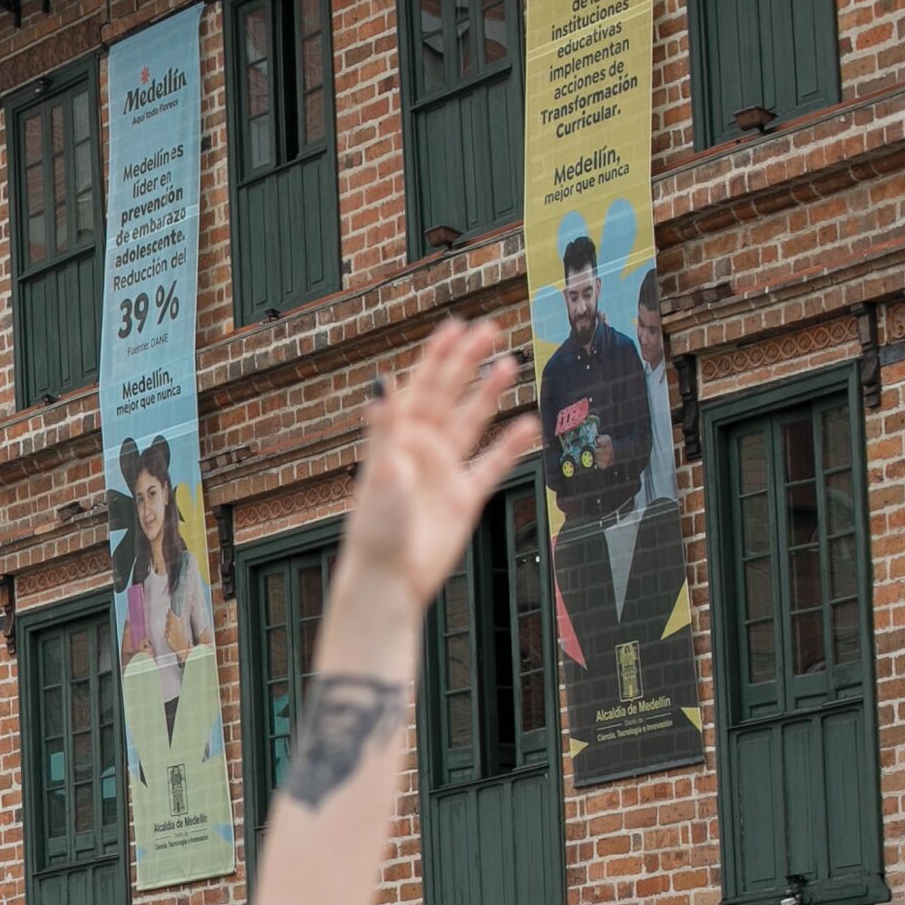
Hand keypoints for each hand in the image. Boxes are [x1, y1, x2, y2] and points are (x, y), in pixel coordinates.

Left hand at [346, 318, 542, 617]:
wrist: (391, 578)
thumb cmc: (376, 529)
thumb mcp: (380, 470)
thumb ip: (384, 426)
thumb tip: (379, 381)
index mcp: (397, 438)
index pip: (420, 386)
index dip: (437, 356)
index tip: (454, 326)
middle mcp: (421, 450)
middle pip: (448, 395)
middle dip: (467, 362)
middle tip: (490, 329)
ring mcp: (444, 472)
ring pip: (471, 422)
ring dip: (488, 394)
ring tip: (508, 363)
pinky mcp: (463, 498)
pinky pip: (492, 464)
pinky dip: (511, 445)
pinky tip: (528, 424)